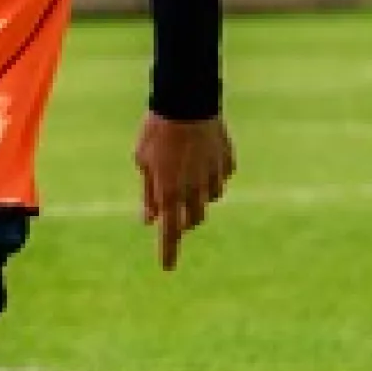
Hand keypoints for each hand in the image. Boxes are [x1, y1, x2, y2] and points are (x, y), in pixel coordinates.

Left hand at [134, 113, 234, 271]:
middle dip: (184, 220)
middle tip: (174, 210)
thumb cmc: (157, 131)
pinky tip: (202, 157)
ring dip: (198, 196)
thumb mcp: (143, 162)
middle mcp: (195, 190)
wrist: (187, 102)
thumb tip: (149, 219)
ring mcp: (215, 177)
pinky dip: (212, 175)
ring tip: (186, 171)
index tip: (167, 268)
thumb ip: (149, 193)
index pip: (170, 232)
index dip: (168, 251)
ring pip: (210, 200)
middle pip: (193, 220)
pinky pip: (220, 178)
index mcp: (170, 192)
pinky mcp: (228, 164)